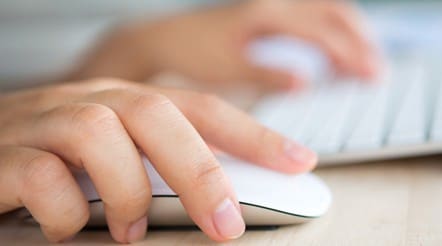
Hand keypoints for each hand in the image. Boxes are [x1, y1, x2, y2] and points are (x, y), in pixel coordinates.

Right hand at [0, 78, 316, 242]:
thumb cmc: (46, 161)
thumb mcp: (108, 159)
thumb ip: (154, 166)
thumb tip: (218, 197)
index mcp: (122, 103)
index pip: (199, 107)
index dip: (252, 132)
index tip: (300, 161)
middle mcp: (87, 102)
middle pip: (157, 113)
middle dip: (201, 170)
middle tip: (226, 225)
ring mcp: (42, 122)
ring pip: (100, 132)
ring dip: (128, 191)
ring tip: (131, 231)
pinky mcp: (1, 155)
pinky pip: (41, 175)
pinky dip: (67, 211)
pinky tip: (69, 229)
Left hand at [71, 0, 376, 90]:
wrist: (168, 38)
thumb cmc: (193, 53)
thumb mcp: (229, 69)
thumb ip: (268, 74)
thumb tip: (305, 80)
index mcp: (267, 14)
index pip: (323, 32)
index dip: (352, 55)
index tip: (372, 76)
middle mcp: (275, 2)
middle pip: (335, 13)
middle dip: (361, 41)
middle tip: (377, 72)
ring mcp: (275, 4)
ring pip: (328, 10)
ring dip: (351, 33)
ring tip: (366, 62)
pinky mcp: (272, 12)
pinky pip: (314, 16)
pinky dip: (333, 32)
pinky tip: (336, 54)